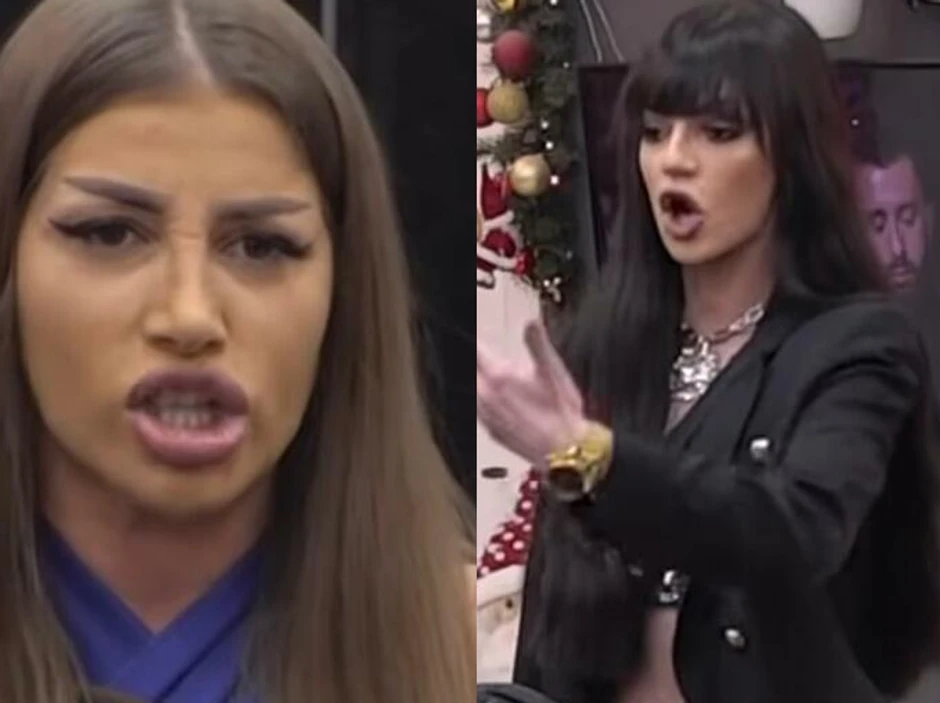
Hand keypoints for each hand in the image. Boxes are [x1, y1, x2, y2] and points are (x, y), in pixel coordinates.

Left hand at [477, 318, 587, 467]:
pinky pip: (478, 410)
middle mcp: (485, 397)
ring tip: (483, 371)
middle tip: (475, 351)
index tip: (472, 332)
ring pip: (472, 391)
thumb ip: (537, 344)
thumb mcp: (553, 371)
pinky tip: (495, 398)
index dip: (472, 339)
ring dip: (477, 380)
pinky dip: (482, 399)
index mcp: (499, 378)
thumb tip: (531, 323)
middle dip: (474, 360)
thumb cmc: (561, 413)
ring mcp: (485, 416)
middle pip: (469, 371)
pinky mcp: (491, 431)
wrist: (565, 452)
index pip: (475, 351)